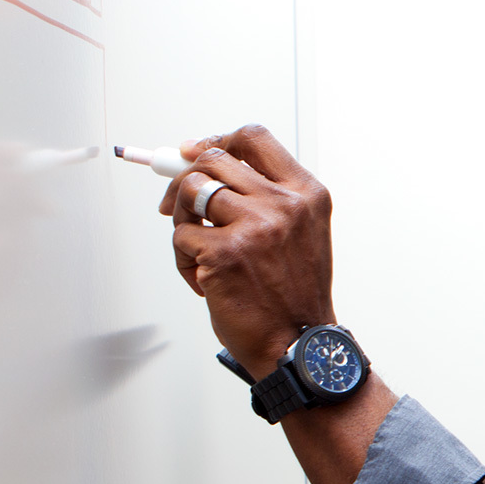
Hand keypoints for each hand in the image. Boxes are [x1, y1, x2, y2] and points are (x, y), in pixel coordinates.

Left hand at [159, 124, 334, 380]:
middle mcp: (284, 204)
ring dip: (183, 219)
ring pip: (190, 192)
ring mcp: (254, 226)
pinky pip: (182, 236)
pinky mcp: (225, 252)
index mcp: (306, 194)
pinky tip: (205, 280)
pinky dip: (184, 259)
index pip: (254, 139)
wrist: (298, 344)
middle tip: (178, 204)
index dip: (217, 140)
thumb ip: (266, 197)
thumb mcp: (300, 233)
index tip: (196, 152)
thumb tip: (206, 168)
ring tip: (197, 248)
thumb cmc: (294, 295)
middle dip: (185, 179)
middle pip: (213, 160)